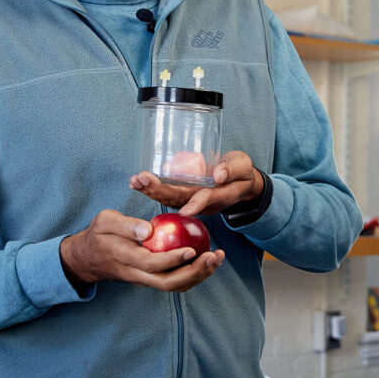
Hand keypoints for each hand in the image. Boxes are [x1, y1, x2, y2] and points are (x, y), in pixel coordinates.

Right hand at [59, 209, 224, 291]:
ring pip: (174, 286)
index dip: (172, 260)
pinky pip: (175, 281)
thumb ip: (125, 225)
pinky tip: (208, 260)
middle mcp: (137, 274)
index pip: (150, 264)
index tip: (191, 249)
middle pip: (168, 282)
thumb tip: (148, 231)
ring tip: (217, 258)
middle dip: (194, 273)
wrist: (88, 259)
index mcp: (125, 258)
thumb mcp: (105, 221)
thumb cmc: (99, 235)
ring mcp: (145, 280)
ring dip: (198, 275)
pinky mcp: (152, 279)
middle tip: (214, 256)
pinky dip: (194, 274)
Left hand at [130, 150, 263, 216]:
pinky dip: (152, 188)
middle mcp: (202, 201)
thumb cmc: (241, 173)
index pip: (206, 199)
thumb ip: (232, 169)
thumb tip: (218, 174)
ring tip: (135, 182)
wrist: (240, 182)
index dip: (196, 204)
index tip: (185, 211)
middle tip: (142, 180)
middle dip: (159, 191)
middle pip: (179, 200)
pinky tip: (138, 182)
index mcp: (219, 195)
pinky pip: (167, 194)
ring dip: (151, 191)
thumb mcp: (243, 167)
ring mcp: (192, 199)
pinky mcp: (185, 194)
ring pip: (169, 198)